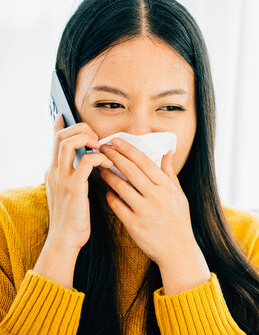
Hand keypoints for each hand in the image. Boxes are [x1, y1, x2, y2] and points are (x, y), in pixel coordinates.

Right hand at [44, 116, 112, 249]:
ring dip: (87, 138)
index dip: (60, 126)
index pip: (54, 141)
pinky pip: (85, 162)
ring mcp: (62, 178)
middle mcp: (54, 171)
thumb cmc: (75, 218)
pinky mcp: (73, 187)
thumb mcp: (72, 193)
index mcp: (54, 171)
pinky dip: (98, 157)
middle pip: (61, 136)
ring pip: (68, 143)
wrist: (66, 239)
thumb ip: (77, 176)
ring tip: (101, 145)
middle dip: (80, 129)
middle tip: (96, 136)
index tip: (64, 116)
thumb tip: (90, 162)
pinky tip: (106, 162)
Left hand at [98, 138, 198, 266]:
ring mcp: (145, 211)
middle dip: (113, 156)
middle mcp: (156, 196)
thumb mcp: (179, 195)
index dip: (128, 149)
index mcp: (166, 187)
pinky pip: (117, 206)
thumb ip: (169, 173)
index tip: (115, 140)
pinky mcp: (134, 225)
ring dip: (107, 175)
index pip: (144, 162)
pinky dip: (109, 196)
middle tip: (101, 147)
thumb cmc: (179, 221)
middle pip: (130, 170)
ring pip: (120, 187)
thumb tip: (167, 152)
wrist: (178, 251)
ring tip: (98, 167)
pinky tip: (105, 190)